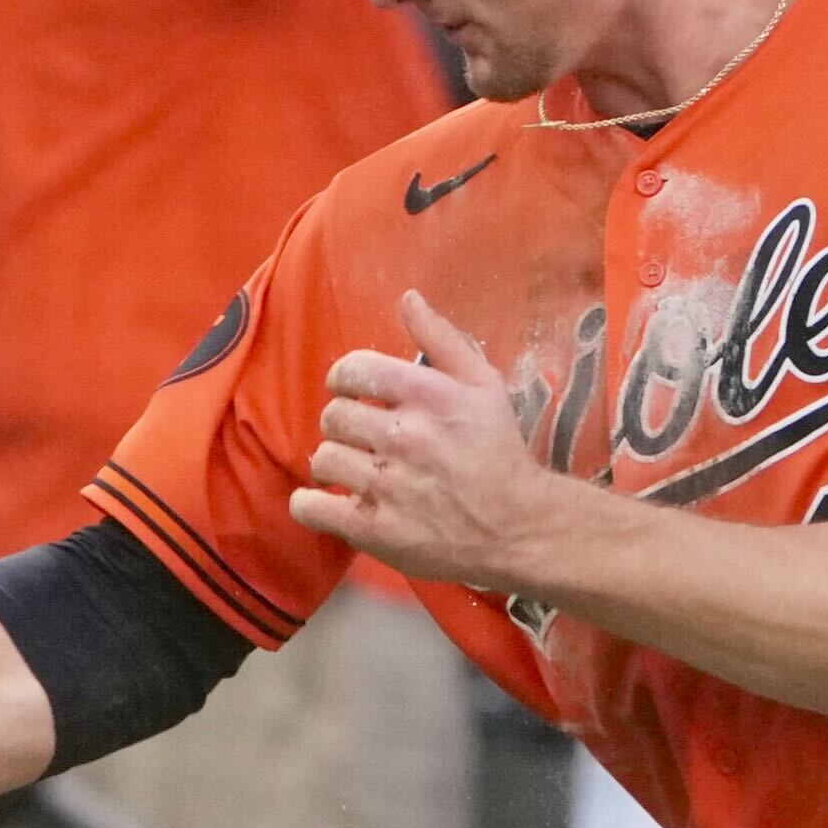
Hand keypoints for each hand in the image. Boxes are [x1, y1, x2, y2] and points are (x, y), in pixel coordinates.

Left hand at [290, 291, 559, 586]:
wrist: (517, 527)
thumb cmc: (498, 451)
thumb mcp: (483, 385)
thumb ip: (441, 339)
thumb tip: (407, 298)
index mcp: (428, 396)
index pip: (351, 370)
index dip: (345, 380)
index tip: (355, 394)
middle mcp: (404, 436)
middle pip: (333, 417)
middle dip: (344, 426)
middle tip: (364, 439)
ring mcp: (386, 486)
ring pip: (322, 460)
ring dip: (335, 465)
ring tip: (358, 473)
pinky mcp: (372, 529)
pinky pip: (310, 508)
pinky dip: (310, 505)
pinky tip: (329, 503)